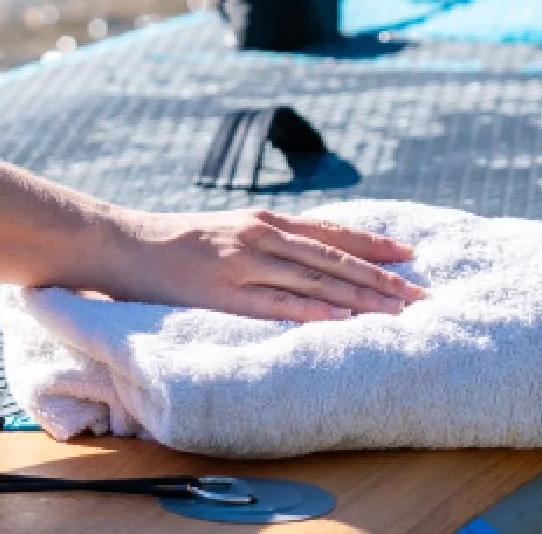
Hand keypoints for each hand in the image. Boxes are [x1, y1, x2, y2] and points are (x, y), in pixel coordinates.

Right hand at [89, 208, 426, 322]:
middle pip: (334, 259)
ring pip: (316, 282)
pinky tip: (344, 319)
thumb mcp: (225, 230)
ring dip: (362, 298)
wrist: (121, 245)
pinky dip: (315, 311)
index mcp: (262, 222)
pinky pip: (278, 304)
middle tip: (421, 294)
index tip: (410, 256)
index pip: (330, 234)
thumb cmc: (172, 242)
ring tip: (399, 313)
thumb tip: (303, 255)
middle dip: (382, 278)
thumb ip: (263, 241)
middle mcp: (259, 237)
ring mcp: (243, 265)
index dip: (372, 244)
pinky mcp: (225, 293)